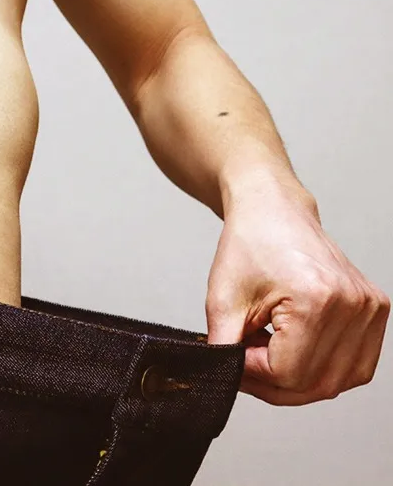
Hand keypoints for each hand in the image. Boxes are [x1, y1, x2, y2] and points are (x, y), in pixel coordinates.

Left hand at [206, 180, 389, 404]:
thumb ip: (223, 351)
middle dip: (273, 384)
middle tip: (245, 363)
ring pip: (337, 381)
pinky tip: (293, 350)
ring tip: (268, 351)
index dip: (253, 375)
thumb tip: (223, 383)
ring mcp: (370, 308)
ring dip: (297, 380)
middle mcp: (352, 305)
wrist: (272, 211)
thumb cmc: (249, 245)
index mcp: (317, 299)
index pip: (288, 374)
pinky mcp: (375, 310)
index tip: (233, 357)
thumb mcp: (222, 302)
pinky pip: (354, 366)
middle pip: (316, 384)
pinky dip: (321, 368)